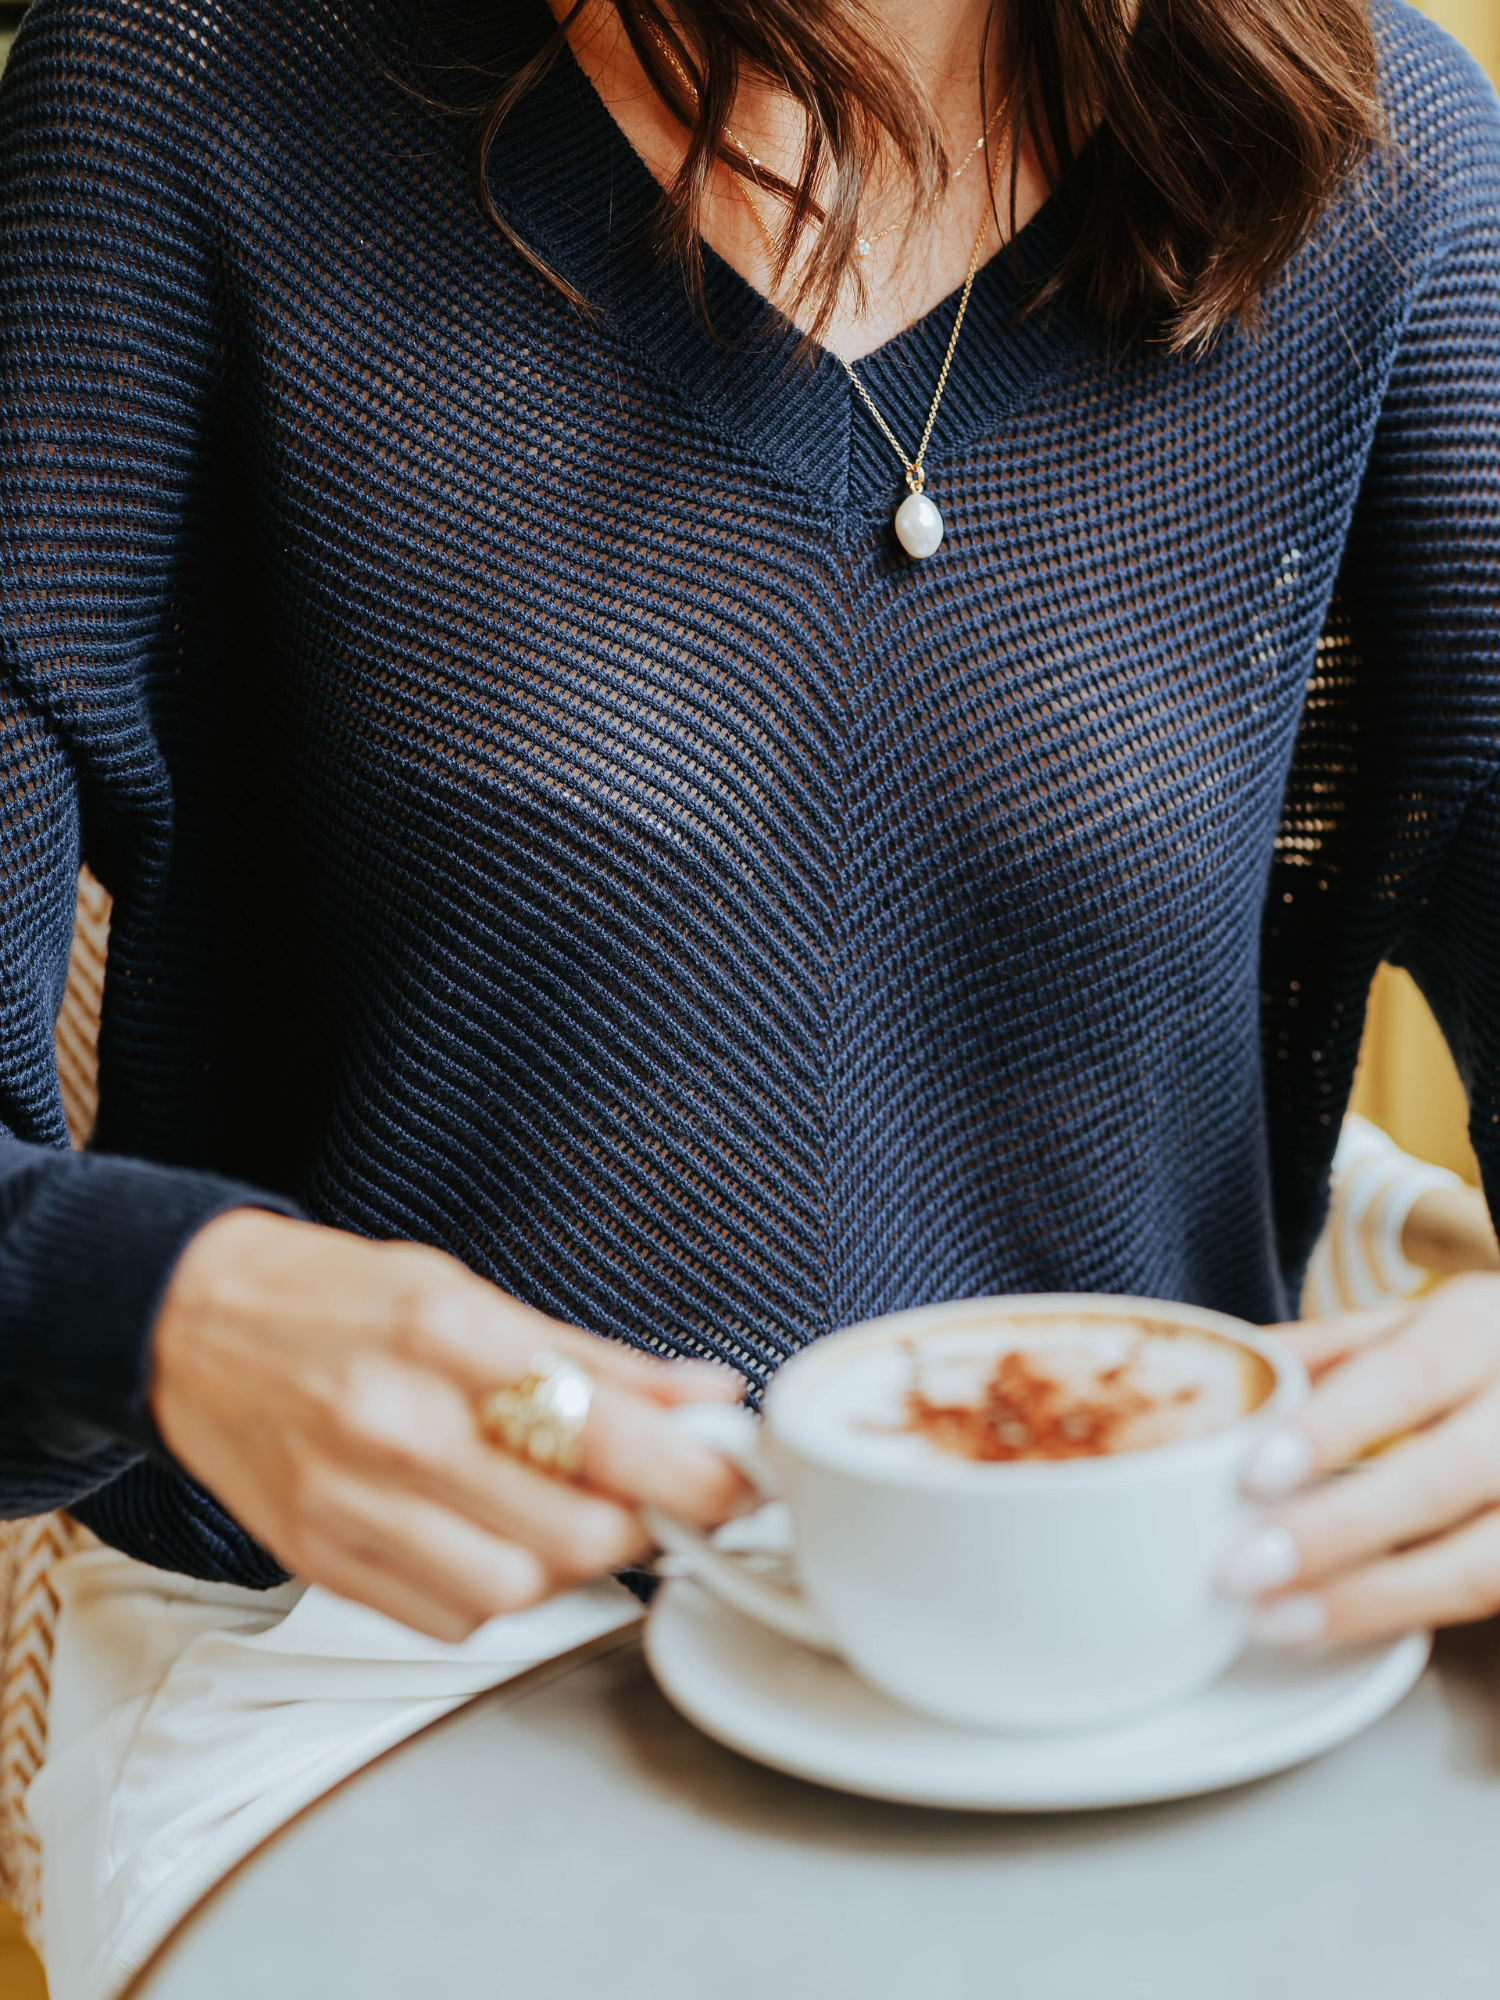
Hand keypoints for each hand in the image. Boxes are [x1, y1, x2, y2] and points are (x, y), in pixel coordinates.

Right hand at [151, 1210, 748, 1639]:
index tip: (734, 1483)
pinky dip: (493, 1594)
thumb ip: (591, 1357)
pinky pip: (444, 1620)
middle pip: (567, 1535)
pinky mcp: (319, 1560)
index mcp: (442, 1338)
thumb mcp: (463, 1293)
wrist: (187, 1322)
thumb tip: (702, 1396)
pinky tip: (490, 1539)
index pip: (598, 1426)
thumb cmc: (332, 1299)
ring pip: (510, 1594)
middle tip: (658, 1500)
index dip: (689, 1470)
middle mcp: (394, 1425)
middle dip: (639, 1529)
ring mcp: (349, 1503)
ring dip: (566, 1569)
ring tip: (564, 1515)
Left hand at [1221, 1275, 1499, 1645]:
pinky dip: (1405, 1616)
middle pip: (1450, 1473)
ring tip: (1278, 1618)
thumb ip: (1319, 1351)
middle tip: (1247, 1566)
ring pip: (1485, 1559)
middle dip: (1342, 1527)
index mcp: (1478, 1328)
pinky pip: (1491, 1591)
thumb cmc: (1459, 1355)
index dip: (1337, 1426)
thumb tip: (1219, 1376)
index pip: (1411, 1373)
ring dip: (1374, 1597)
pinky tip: (1334, 1627)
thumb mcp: (1399, 1328)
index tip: (1255, 1471)